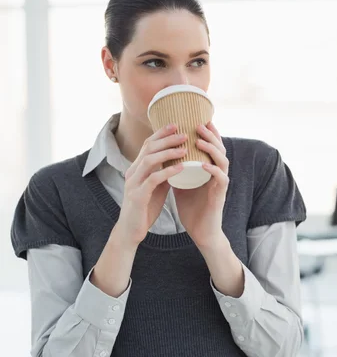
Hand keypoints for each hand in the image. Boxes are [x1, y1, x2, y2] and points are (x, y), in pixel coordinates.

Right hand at [116, 124, 186, 246]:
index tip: (176, 125)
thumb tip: (179, 163)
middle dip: (166, 138)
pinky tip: (181, 168)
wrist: (130, 231)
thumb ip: (164, 175)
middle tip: (183, 133)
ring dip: (168, 152)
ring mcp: (133, 183)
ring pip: (150, 160)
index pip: (147, 145)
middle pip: (148, 148)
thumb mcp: (156, 188)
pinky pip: (154, 179)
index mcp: (136, 169)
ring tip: (185, 148)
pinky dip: (168, 171)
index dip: (160, 134)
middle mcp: (132, 172)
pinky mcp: (138, 196)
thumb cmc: (144, 209)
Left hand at [172, 121, 229, 247]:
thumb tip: (162, 155)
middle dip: (210, 135)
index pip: (211, 146)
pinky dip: (213, 170)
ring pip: (223, 160)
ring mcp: (220, 184)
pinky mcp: (220, 196)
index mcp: (209, 169)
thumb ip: (176, 169)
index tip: (196, 119)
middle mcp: (218, 174)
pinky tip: (204, 164)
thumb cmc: (192, 208)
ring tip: (200, 140)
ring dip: (212, 149)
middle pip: (220, 148)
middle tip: (199, 124)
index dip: (207, 133)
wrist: (200, 231)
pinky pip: (221, 179)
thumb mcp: (181, 183)